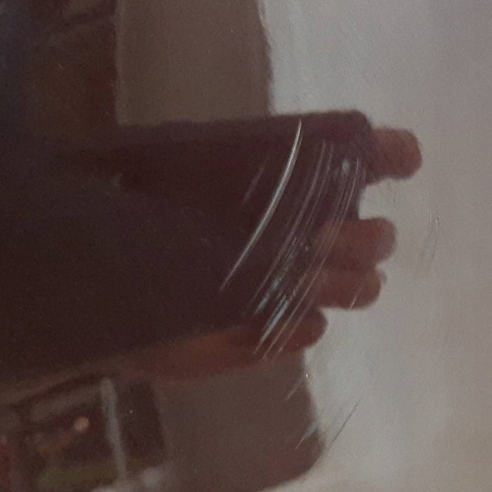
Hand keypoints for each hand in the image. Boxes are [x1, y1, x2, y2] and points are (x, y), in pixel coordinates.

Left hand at [116, 127, 420, 382]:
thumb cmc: (140, 208)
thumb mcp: (188, 157)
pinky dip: (295, 323)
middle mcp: (304, 236)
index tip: (402, 160)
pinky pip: (304, 332)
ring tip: (297, 275)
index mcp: (290, 186)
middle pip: (376, 238)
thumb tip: (320, 168)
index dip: (388, 156)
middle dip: (364, 236)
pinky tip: (264, 315)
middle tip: (323, 235)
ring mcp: (291, 290)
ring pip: (359, 287)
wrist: (90, 276)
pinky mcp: (265, 336)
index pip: (362, 160)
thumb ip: (256, 155)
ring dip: (341, 280)